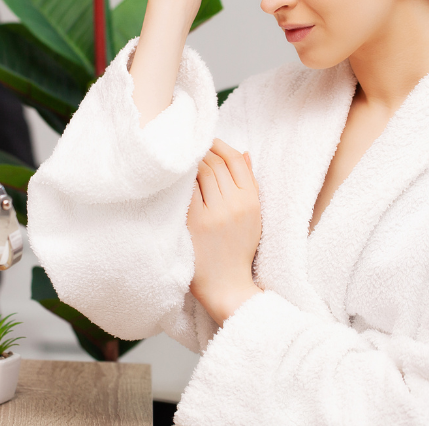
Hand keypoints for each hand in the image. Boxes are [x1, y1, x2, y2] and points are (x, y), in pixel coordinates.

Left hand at [187, 139, 263, 325]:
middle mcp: (234, 205)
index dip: (220, 147)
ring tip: (182, 163)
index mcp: (251, 201)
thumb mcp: (253, 216)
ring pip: (199, 174)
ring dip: (190, 164)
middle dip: (202, 152)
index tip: (209, 143)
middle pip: (214, 164)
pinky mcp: (194, 223)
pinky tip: (175, 180)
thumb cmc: (238, 250)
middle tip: (190, 150)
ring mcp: (213, 214)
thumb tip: (244, 152)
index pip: (235, 161)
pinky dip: (181, 182)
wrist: (226, 285)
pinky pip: (186, 191)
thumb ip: (249, 184)